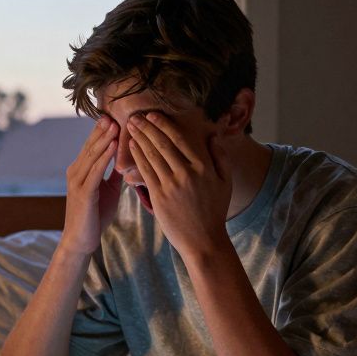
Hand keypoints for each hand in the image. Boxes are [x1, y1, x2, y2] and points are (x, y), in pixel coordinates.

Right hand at [59, 117, 122, 255]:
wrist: (81, 241)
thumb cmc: (95, 217)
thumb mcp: (108, 191)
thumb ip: (114, 175)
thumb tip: (126, 160)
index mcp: (81, 171)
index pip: (93, 146)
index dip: (102, 131)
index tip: (115, 115)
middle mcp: (76, 172)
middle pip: (91, 146)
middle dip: (102, 129)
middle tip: (114, 111)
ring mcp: (77, 181)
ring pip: (92, 155)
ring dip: (104, 138)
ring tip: (115, 123)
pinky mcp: (83, 192)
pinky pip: (95, 170)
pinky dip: (104, 157)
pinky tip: (113, 146)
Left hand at [127, 112, 231, 256]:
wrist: (203, 241)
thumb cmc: (215, 211)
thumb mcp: (226, 182)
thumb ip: (221, 157)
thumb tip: (213, 136)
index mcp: (204, 167)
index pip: (181, 139)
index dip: (165, 125)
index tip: (153, 115)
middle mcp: (187, 173)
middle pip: (163, 144)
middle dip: (148, 127)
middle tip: (136, 116)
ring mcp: (172, 185)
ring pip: (152, 155)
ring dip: (140, 138)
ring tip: (130, 126)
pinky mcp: (159, 197)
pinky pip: (146, 172)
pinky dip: (138, 157)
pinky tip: (132, 146)